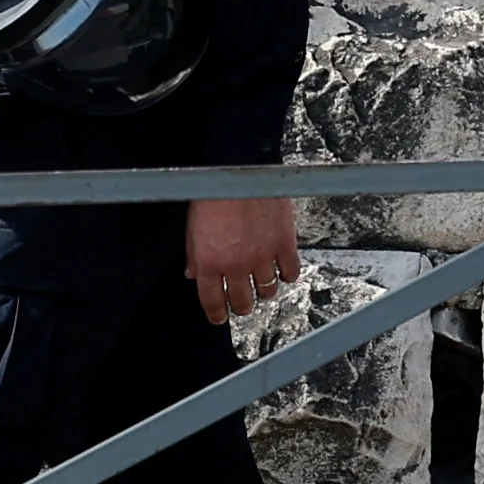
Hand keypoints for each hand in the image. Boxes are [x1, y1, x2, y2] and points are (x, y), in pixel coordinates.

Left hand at [185, 188, 302, 327]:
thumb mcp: (193, 225)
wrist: (239, 166)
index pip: (213, 302)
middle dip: (242, 305)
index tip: (220, 317)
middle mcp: (235, 265)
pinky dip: (287, 274)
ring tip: (262, 280)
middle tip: (243, 300)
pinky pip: (290, 273)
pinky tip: (281, 267)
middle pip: (242, 302)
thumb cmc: (213, 191)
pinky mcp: (284, 245)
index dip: (217, 314)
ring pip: (268, 291)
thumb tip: (193, 274)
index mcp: (208, 262)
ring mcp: (262, 257)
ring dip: (264, 289)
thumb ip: (194, 254)